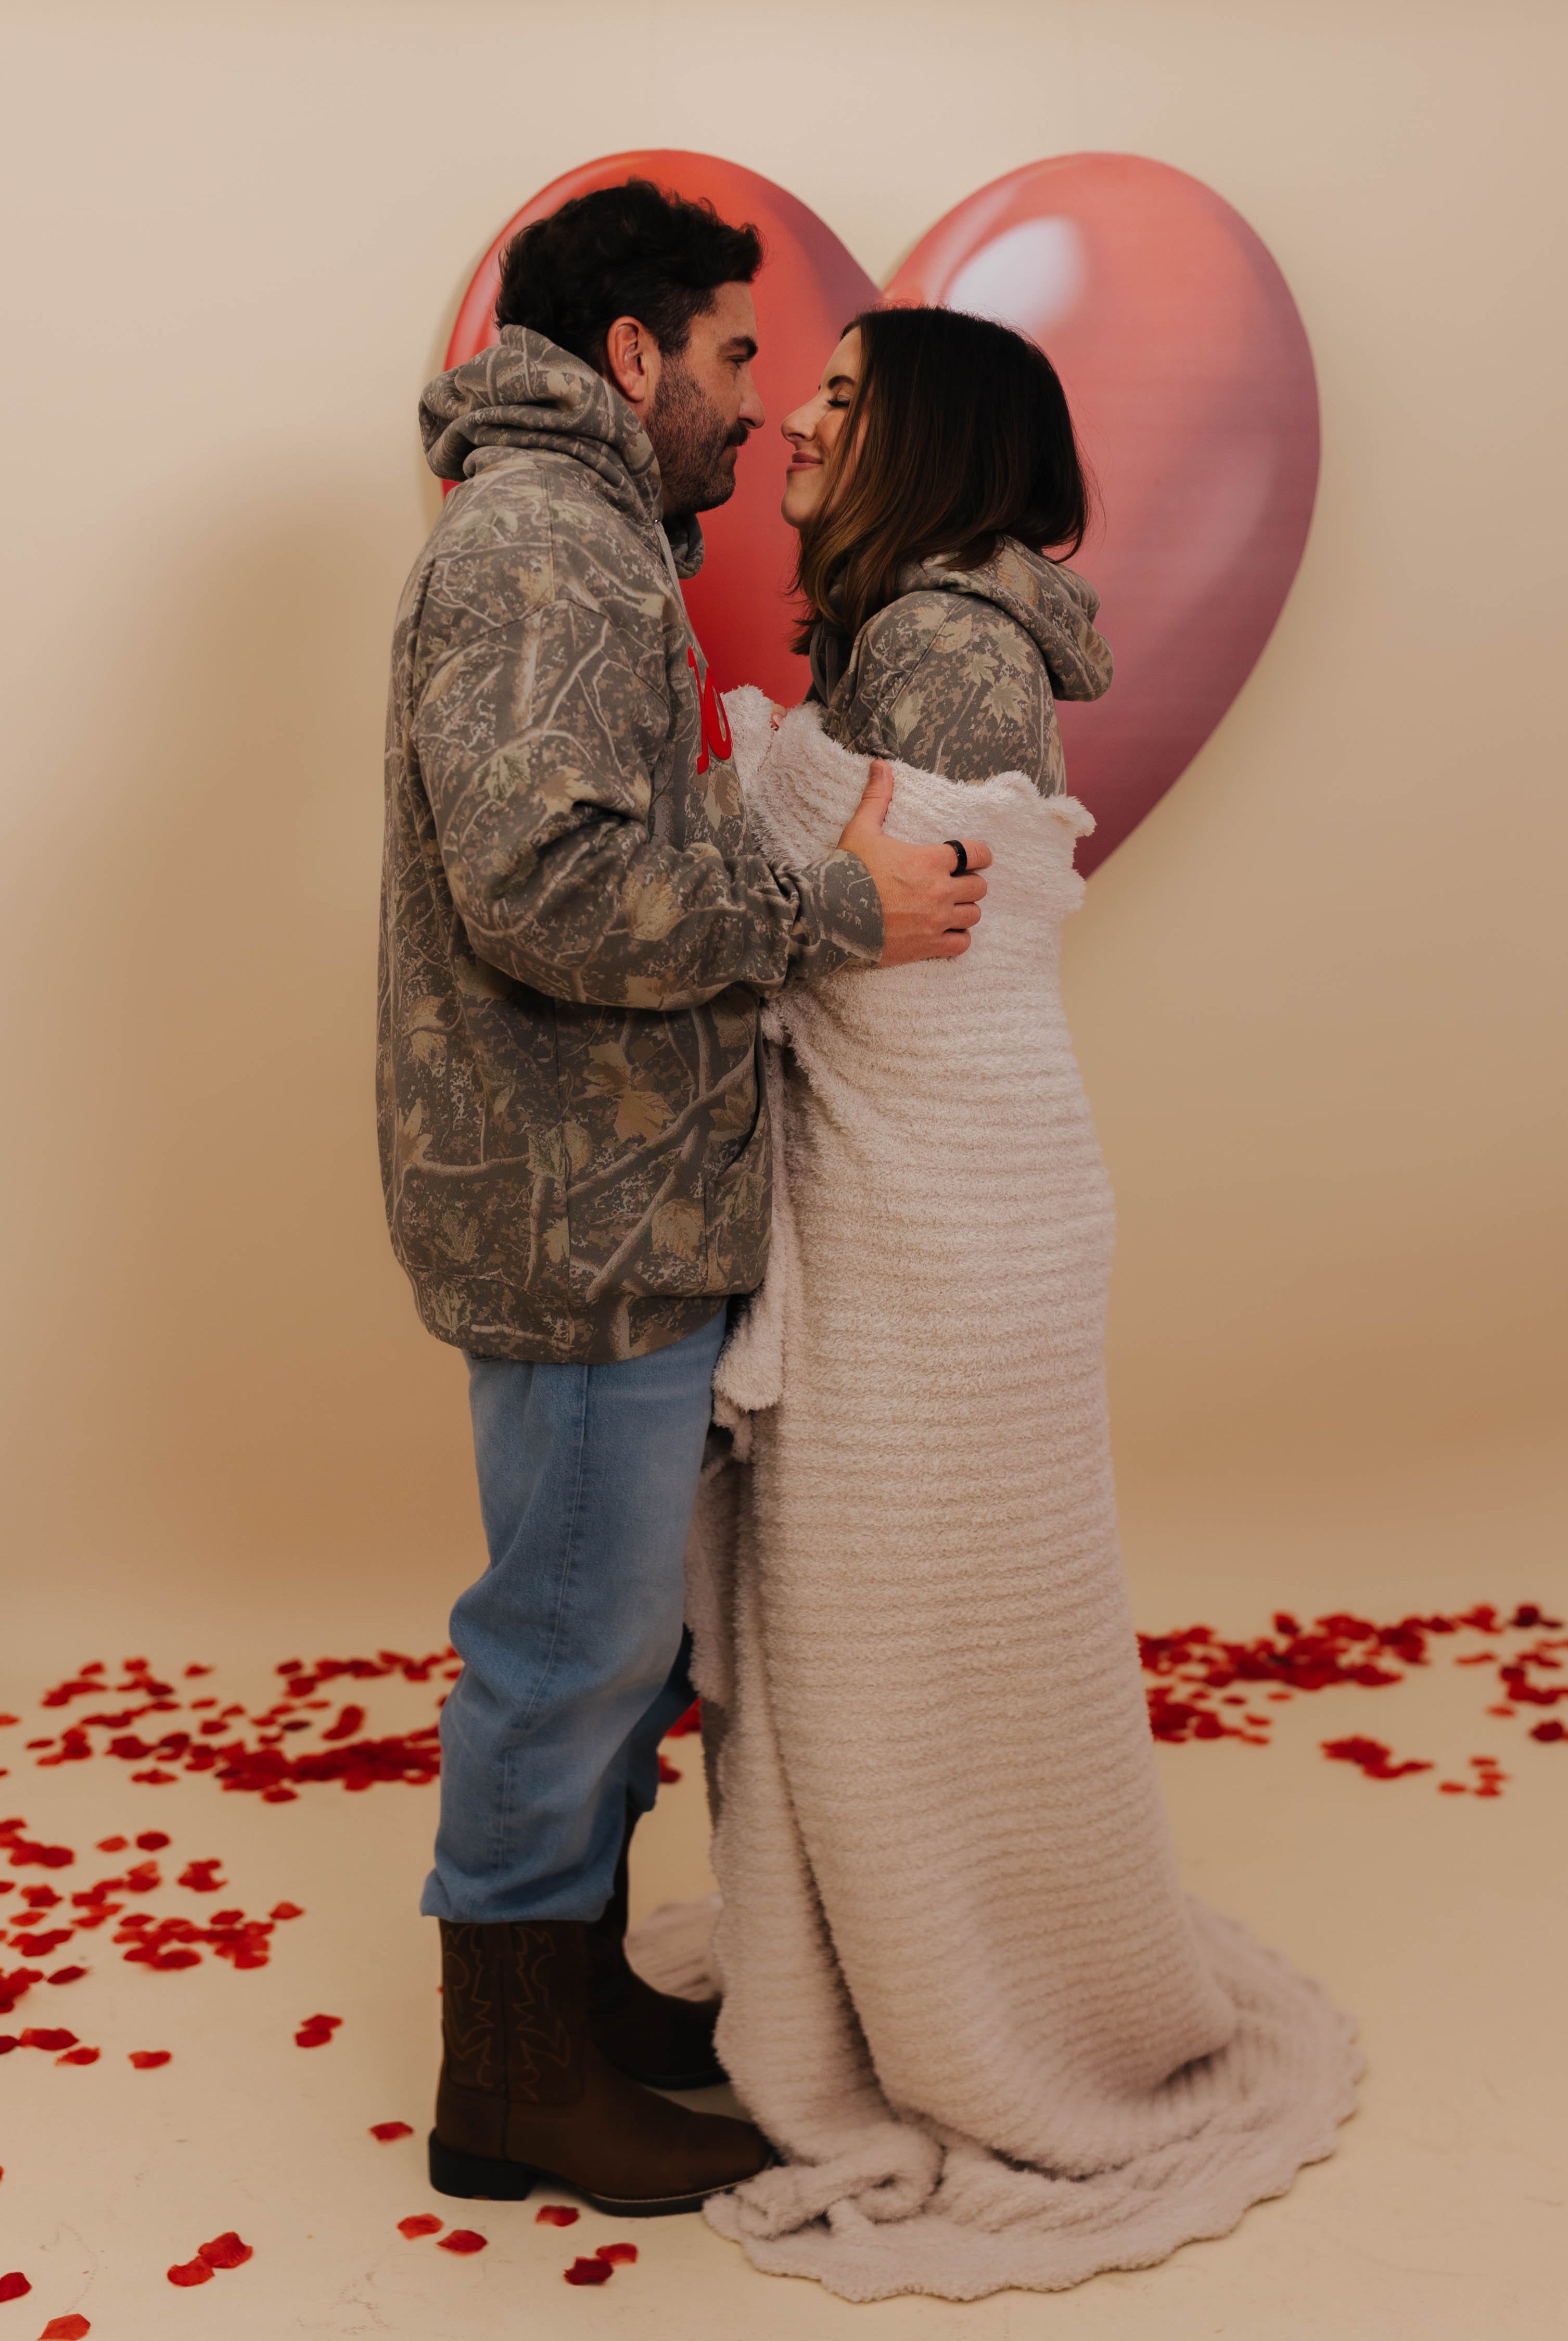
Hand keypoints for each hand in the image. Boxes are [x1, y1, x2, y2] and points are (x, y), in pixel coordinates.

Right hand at [836, 760, 990, 964]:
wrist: (828, 914)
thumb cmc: (847, 870)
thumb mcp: (862, 829)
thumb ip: (878, 797)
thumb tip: (880, 764)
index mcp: (931, 860)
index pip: (978, 854)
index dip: (978, 854)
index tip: (971, 857)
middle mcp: (940, 891)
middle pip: (979, 887)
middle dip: (969, 883)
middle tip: (953, 883)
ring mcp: (935, 920)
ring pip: (973, 915)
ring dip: (964, 910)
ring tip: (947, 908)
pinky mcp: (927, 946)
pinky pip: (961, 944)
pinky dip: (957, 938)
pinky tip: (944, 931)